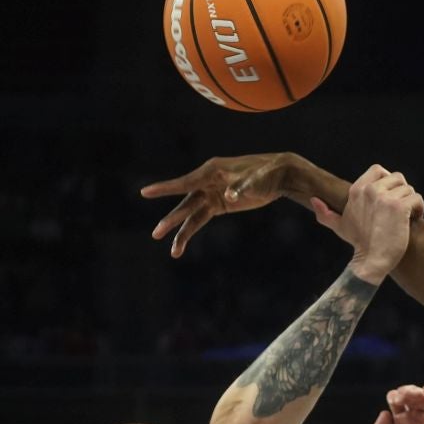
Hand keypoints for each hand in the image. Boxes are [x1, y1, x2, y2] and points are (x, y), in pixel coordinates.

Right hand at [144, 153, 295, 258]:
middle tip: (156, 234)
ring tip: (174, 252)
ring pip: (191, 215)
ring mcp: (212, 193)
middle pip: (185, 204)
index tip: (145, 192)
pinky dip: (191, 231)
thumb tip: (230, 195)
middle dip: (172, 220)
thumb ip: (242, 187)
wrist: (279, 174)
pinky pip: (200, 219)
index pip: (184, 182)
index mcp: (211, 171)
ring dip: (181, 232)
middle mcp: (207, 182)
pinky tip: (180, 247)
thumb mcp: (256, 180)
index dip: (165, 188)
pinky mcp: (219, 204)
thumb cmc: (266, 173)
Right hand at [313, 165, 423, 283]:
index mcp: (357, 189)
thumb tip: (313, 201)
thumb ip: (326, 214)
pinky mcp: (399, 207)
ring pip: (409, 189)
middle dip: (402, 192)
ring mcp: (385, 198)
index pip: (379, 169)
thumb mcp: (340, 226)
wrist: (371, 261)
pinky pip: (417, 198)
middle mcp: (370, 190)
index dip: (388, 181)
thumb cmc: (359, 244)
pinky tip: (414, 220)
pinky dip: (419, 209)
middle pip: (397, 177)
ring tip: (407, 217)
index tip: (389, 199)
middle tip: (400, 210)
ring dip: (411, 202)